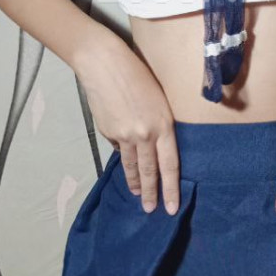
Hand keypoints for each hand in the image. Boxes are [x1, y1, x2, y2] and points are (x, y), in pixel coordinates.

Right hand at [73, 34, 180, 214]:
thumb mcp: (158, 100)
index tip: (171, 207)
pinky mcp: (108, 132)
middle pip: (149, 171)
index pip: (170, 165)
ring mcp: (124, 135)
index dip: (171, 188)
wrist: (104, 64)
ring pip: (131, 165)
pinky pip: (118, 148)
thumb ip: (157, 125)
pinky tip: (123, 157)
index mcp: (163, 125)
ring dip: (134, 182)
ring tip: (136, 195)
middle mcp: (144, 134)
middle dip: (151, 194)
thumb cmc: (138, 75)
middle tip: (151, 210)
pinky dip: (122, 153)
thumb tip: (148, 145)